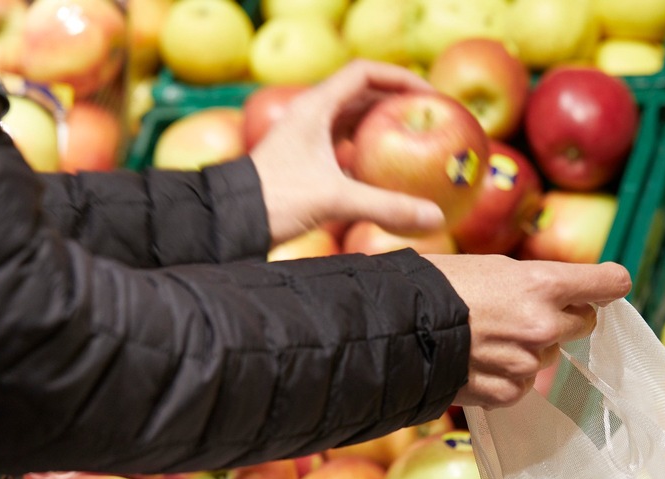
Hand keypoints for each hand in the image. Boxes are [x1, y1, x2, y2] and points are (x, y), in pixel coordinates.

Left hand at [249, 60, 445, 246]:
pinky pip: (344, 143)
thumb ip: (386, 207)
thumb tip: (434, 216)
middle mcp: (311, 114)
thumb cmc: (276, 200)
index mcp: (315, 107)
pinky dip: (368, 149)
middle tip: (429, 117)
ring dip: (383, 124)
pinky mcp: (306, 157)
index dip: (399, 77)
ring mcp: (307, 135)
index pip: (363, 73)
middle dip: (397, 101)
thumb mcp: (335, 201)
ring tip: (414, 138)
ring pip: (353, 118)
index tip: (428, 94)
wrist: (231, 219)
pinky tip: (387, 169)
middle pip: (362, 93)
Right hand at [424, 255, 632, 408]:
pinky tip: (478, 360)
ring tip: (487, 335)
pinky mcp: (507, 392)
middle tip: (528, 310)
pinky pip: (523, 384)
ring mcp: (526, 363)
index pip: (607, 284)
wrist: (394, 329)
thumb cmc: (437, 287)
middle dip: (565, 316)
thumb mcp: (493, 268)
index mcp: (542, 285)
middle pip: (584, 323)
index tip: (609, 286)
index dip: (609, 284)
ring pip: (548, 354)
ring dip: (530, 347)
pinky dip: (507, 375)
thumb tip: (563, 294)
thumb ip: (536, 283)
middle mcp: (543, 325)